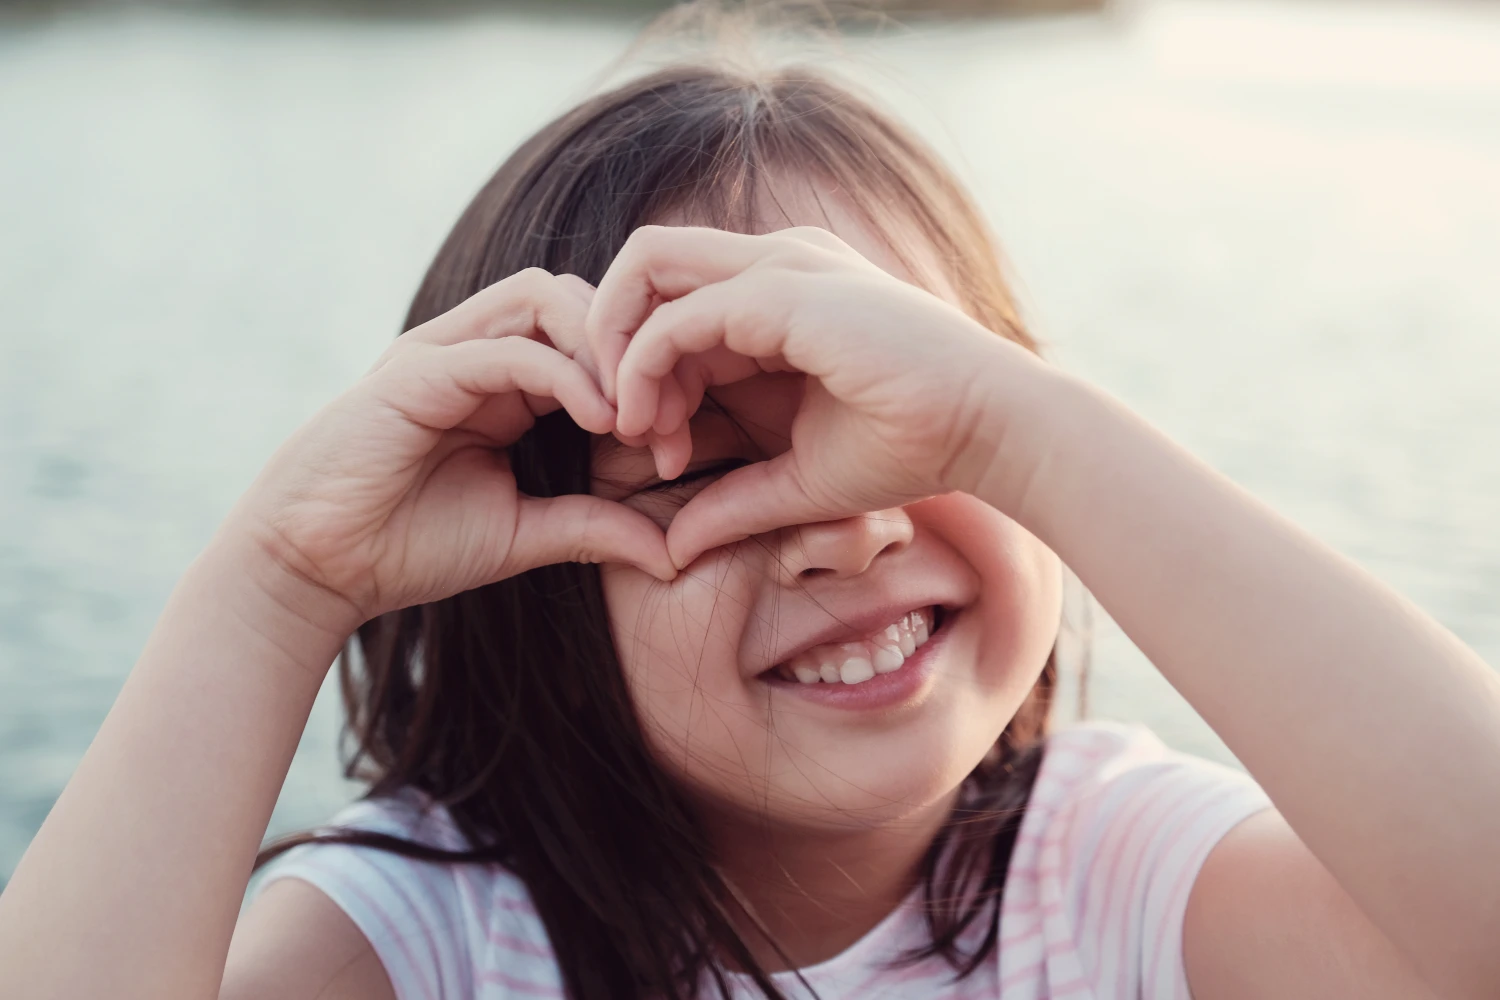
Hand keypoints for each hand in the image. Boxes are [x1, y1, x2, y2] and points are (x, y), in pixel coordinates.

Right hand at [230, 268, 675, 633]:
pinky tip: (598, 421)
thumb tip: (671, 554)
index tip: (679, 439)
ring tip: (636, 414)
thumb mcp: (522, 535)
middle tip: (669, 418)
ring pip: (543, 298)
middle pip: (576, 297)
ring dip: (602, 348)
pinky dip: (559, 373)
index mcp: (502, 381)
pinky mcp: (415, 372)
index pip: (588, 335)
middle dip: (633, 349)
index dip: (643, 374)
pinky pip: (502, 348)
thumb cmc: (407, 546)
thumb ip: (592, 528)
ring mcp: (442, 352)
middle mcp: (475, 350)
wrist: (313, 567)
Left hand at [586, 225, 1052, 567]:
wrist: (988, 429)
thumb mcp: (799, 480)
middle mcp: (773, 264)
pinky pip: (675, 318)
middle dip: (611, 341)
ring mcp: (777, 268)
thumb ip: (732, 503)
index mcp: (780, 293)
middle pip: (647, 268)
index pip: (675, 302)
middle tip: (620, 425)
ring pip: (646, 273)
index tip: (666, 456)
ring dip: (618, 352)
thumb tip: (674, 547)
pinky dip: (644, 369)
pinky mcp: (781, 292)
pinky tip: (655, 427)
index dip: (648, 376)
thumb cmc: (911, 447)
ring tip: (636, 429)